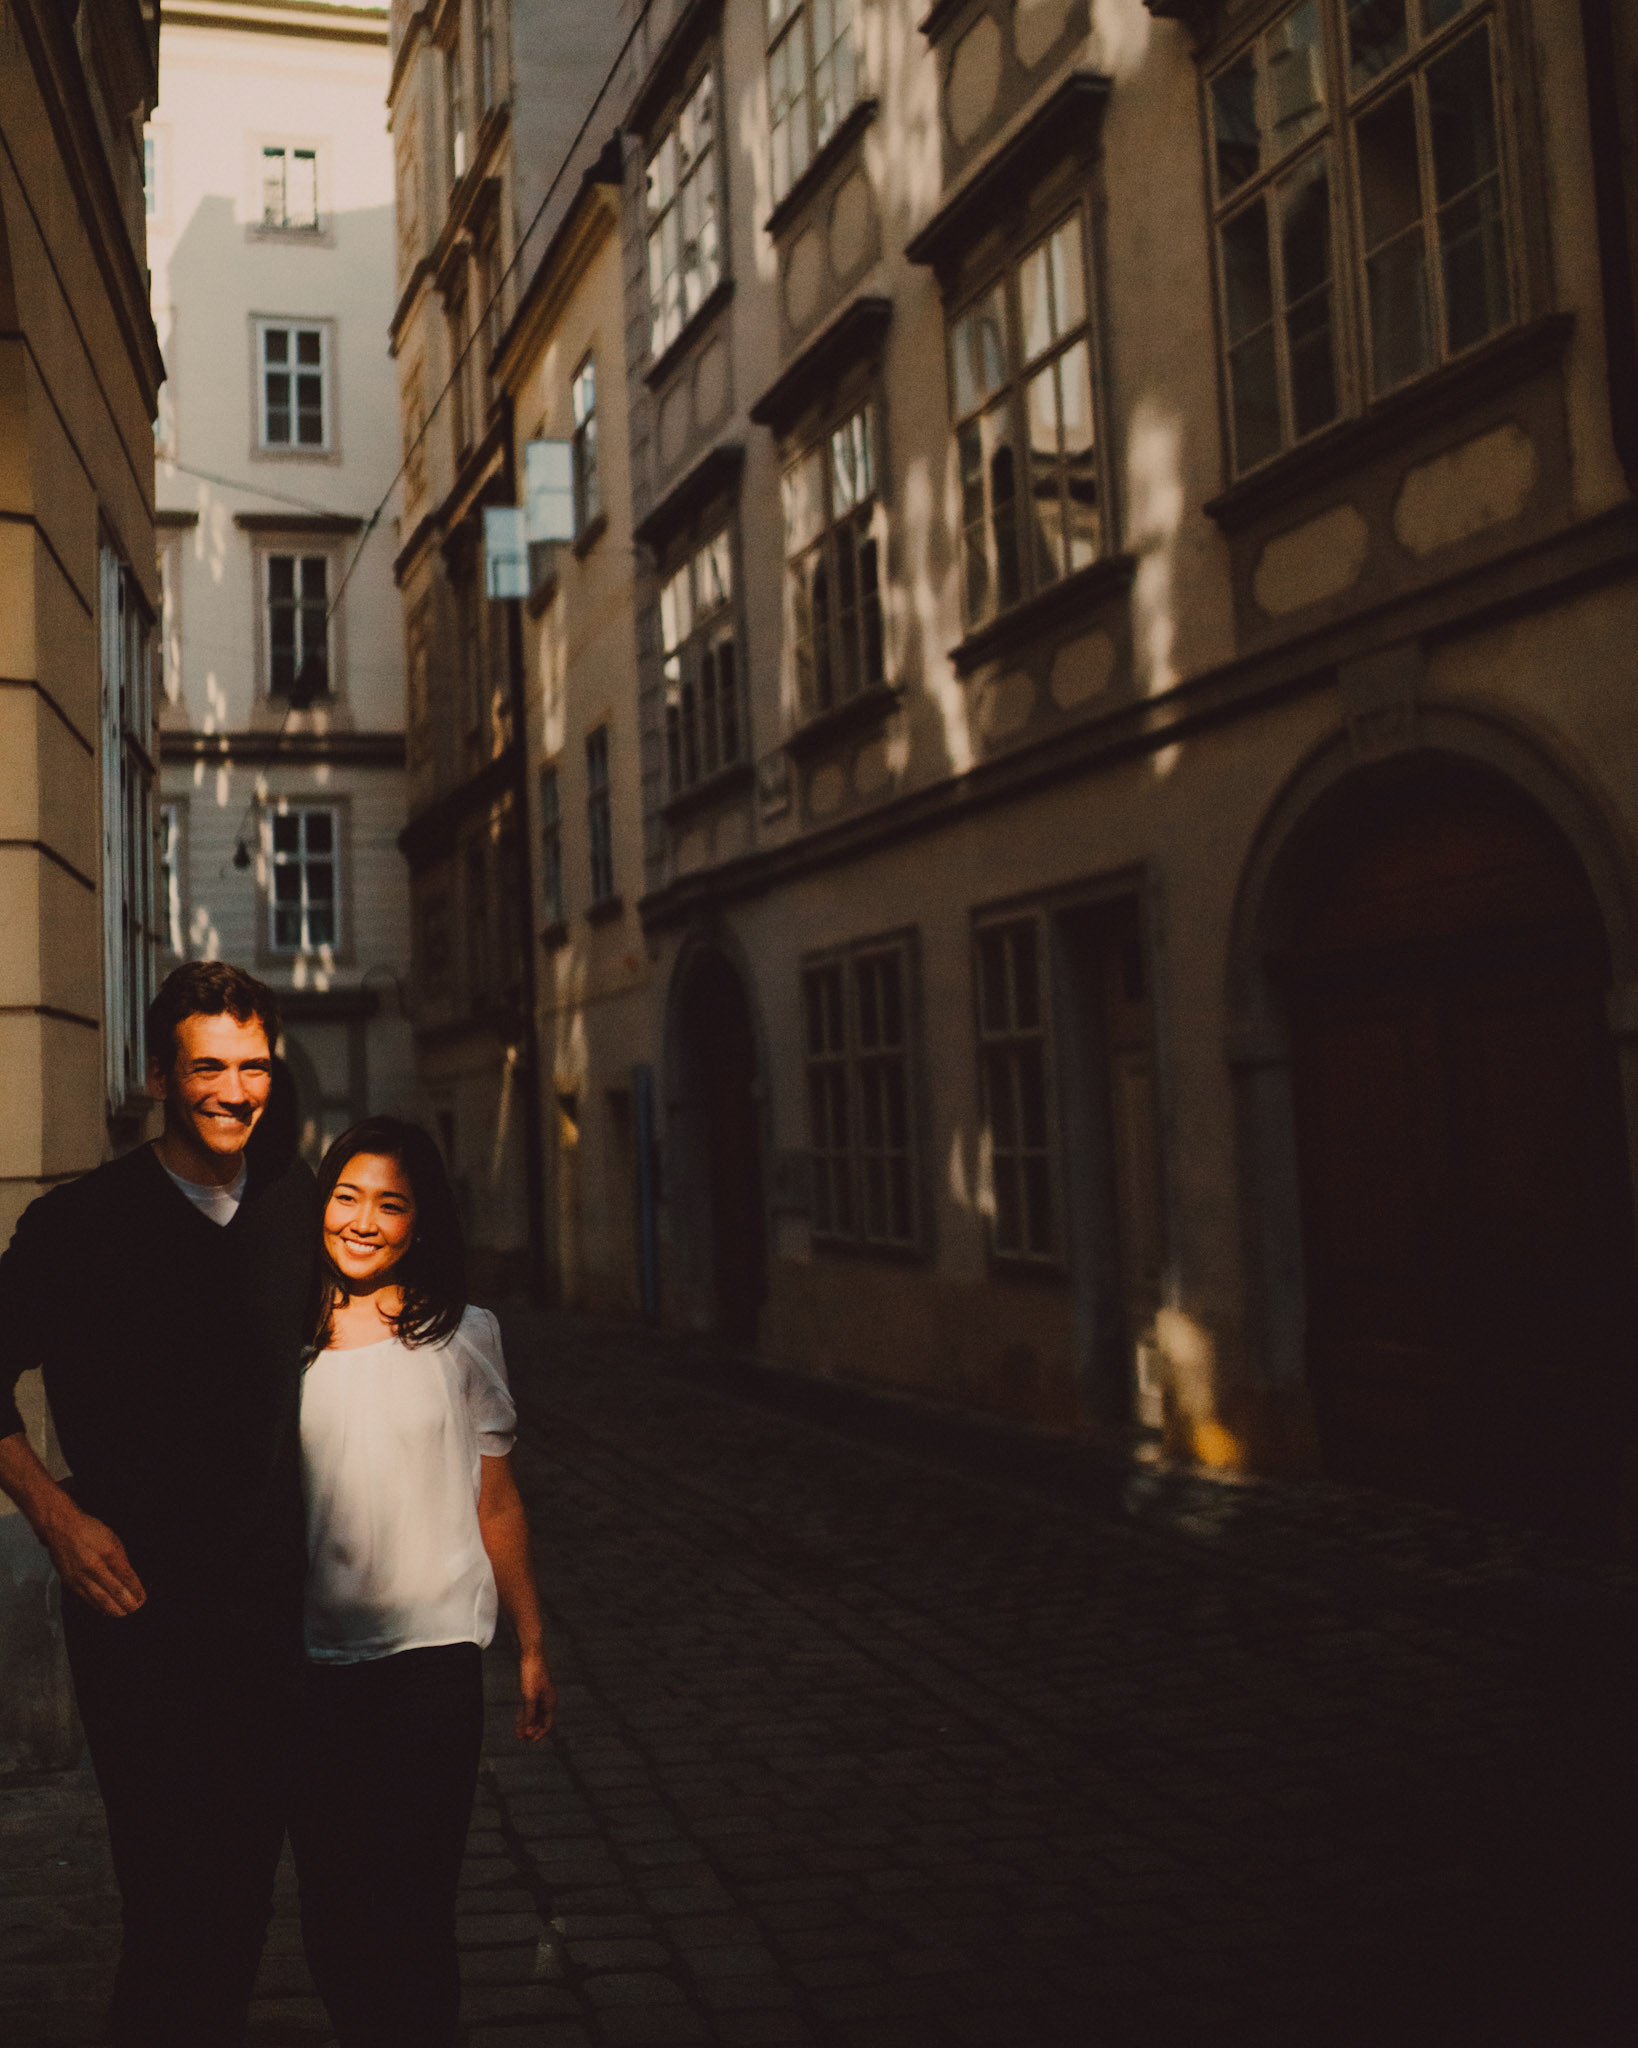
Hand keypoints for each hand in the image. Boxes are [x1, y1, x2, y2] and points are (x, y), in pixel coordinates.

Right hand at [40, 1500, 145, 1617]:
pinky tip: (106, 1610)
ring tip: (123, 1613)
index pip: (127, 1577)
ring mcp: (81, 1576)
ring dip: (113, 1609)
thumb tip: (129, 1580)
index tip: (142, 1598)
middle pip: (114, 1591)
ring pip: (100, 1599)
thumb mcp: (112, 1540)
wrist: (61, 1529)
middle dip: (127, 1603)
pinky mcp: (71, 1582)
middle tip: (135, 1609)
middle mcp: (94, 1566)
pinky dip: (98, 1606)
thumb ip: (121, 1560)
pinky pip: (87, 1598)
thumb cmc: (90, 1531)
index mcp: (108, 1553)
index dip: (136, 1590)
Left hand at [515, 1645, 555, 1744]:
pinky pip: (530, 1707)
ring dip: (527, 1724)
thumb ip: (529, 1715)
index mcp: (551, 1702)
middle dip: (531, 1731)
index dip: (538, 1735)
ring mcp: (541, 1696)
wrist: (531, 1654)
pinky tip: (518, 1722)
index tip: (529, 1742)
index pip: (546, 1725)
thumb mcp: (529, 1696)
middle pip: (541, 1721)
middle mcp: (548, 1701)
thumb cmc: (533, 1673)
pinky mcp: (534, 1691)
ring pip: (535, 1715)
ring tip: (518, 1734)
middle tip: (521, 1739)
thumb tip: (529, 1732)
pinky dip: (525, 1715)